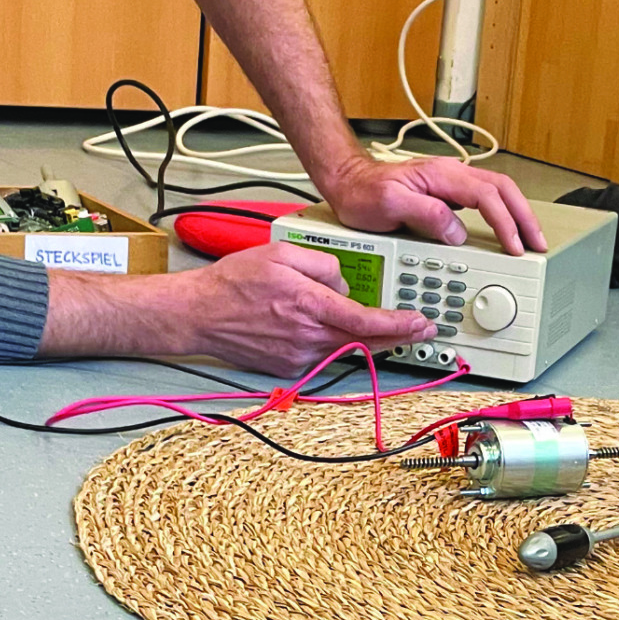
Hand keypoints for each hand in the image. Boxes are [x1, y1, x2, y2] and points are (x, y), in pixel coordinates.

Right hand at [164, 242, 433, 377]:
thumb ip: (321, 262)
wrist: (198, 314)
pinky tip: (328, 327)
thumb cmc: (234, 281)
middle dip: (396, 335)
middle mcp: (306, 335)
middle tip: (420, 328)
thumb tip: (343, 283)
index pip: (365, 320)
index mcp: (308, 304)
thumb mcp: (281, 252)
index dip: (398, 325)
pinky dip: (333, 341)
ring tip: (383, 325)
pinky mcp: (288, 367)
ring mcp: (297, 355)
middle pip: (364, 341)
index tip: (420, 323)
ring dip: (367, 338)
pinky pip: (322, 353)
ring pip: (345, 348)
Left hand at [319, 153, 546, 254]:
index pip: (487, 196)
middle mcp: (450, 175)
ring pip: (497, 193)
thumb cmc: (362, 192)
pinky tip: (505, 231)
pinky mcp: (447, 194)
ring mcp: (451, 183)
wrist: (347, 182)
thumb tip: (458, 230)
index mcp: (441, 175)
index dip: (505, 222)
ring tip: (529, 240)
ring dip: (517, 214)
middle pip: (503, 189)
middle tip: (538, 243)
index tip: (514, 246)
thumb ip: (425, 213)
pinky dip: (501, 215)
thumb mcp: (388, 204)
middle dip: (525, 216)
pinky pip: (484, 201)